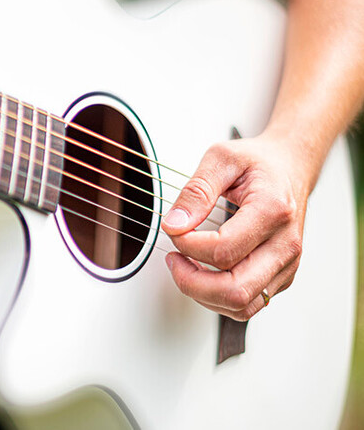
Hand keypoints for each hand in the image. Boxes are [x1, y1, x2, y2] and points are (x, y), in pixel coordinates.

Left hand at [161, 135, 309, 320]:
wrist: (291, 166)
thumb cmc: (260, 163)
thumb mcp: (221, 159)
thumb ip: (196, 191)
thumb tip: (174, 224)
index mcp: (273, 211)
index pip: (223, 250)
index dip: (187, 245)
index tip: (173, 229)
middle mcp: (285, 244)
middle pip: (235, 290)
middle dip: (191, 281)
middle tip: (173, 259)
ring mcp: (286, 264)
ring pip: (242, 305)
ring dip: (203, 294)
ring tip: (185, 266)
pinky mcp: (281, 276)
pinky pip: (247, 304)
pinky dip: (218, 297)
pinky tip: (203, 274)